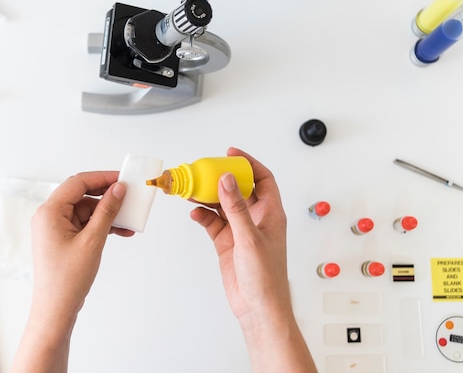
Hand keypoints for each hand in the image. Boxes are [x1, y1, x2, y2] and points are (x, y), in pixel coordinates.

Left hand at [13, 171, 132, 372]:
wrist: (56, 309)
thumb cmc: (67, 279)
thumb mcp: (93, 241)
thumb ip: (107, 211)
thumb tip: (118, 189)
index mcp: (49, 212)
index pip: (78, 183)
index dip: (102, 178)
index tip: (123, 179)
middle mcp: (49, 216)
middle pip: (82, 195)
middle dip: (107, 196)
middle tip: (129, 196)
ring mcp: (55, 228)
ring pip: (86, 211)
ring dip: (107, 214)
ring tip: (129, 220)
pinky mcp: (63, 239)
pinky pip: (85, 224)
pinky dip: (101, 226)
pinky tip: (121, 231)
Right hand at [190, 147, 289, 323]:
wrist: (257, 307)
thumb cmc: (266, 278)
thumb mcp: (249, 238)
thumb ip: (236, 208)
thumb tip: (227, 180)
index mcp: (270, 213)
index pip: (262, 179)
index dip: (248, 163)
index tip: (231, 154)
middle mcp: (255, 219)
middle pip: (238, 189)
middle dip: (222, 179)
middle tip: (204, 170)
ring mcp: (240, 231)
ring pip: (222, 206)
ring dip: (208, 197)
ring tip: (192, 190)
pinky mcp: (227, 243)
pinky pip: (213, 223)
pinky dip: (203, 217)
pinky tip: (195, 214)